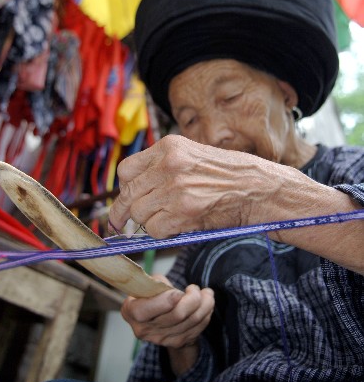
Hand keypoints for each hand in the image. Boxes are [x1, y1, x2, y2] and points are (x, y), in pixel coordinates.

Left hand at [109, 135, 281, 237]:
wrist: (260, 189)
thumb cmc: (230, 176)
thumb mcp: (193, 157)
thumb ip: (164, 168)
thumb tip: (136, 191)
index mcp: (169, 147)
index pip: (126, 170)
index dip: (123, 189)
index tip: (124, 200)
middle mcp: (168, 165)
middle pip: (128, 195)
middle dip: (122, 213)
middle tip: (120, 223)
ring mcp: (175, 188)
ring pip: (140, 215)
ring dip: (149, 223)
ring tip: (168, 220)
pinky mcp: (183, 212)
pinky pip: (155, 230)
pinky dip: (163, 234)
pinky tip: (178, 227)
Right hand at [121, 275, 213, 350]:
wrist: (158, 316)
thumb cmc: (152, 294)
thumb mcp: (148, 284)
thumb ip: (156, 284)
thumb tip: (170, 289)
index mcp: (130, 311)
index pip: (144, 311)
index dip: (164, 301)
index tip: (177, 292)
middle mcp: (144, 329)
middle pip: (176, 315)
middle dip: (192, 298)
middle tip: (195, 288)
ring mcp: (161, 339)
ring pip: (192, 320)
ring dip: (205, 304)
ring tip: (207, 293)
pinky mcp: (177, 342)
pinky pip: (198, 327)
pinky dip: (206, 313)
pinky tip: (207, 303)